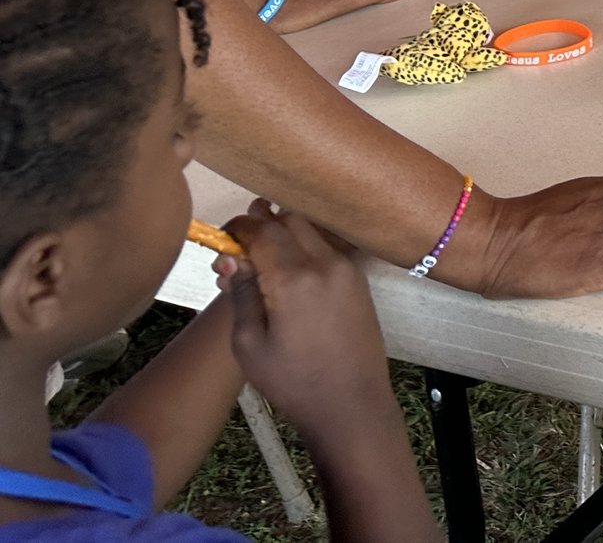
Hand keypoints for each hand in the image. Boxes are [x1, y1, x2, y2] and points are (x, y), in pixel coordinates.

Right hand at [218, 202, 394, 439]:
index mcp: (295, 278)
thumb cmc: (293, 381)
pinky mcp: (358, 279)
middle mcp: (326, 263)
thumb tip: (230, 258)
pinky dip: (304, 245)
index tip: (222, 237)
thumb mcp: (249, 344)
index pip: (263, 231)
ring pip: (312, 230)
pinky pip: (327, 246)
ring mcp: (348, 268)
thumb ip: (241, 293)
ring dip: (284, 231)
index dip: (238, 228)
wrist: (351, 403)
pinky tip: (287, 269)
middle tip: (238, 243)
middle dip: (262, 223)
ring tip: (260, 255)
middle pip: (290, 220)